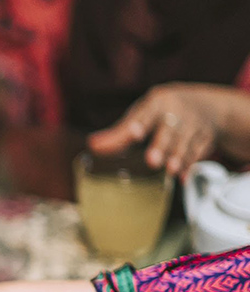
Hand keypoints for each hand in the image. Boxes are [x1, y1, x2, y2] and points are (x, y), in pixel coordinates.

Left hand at [88, 83, 229, 175]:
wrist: (209, 106)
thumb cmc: (164, 112)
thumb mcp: (143, 114)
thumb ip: (120, 132)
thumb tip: (92, 145)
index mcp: (157, 103)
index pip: (146, 115)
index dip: (138, 125)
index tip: (133, 133)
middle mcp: (177, 112)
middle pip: (169, 131)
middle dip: (161, 146)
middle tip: (152, 160)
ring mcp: (194, 125)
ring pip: (185, 143)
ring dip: (178, 158)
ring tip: (170, 170)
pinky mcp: (206, 138)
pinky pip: (199, 153)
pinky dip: (191, 167)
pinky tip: (183, 178)